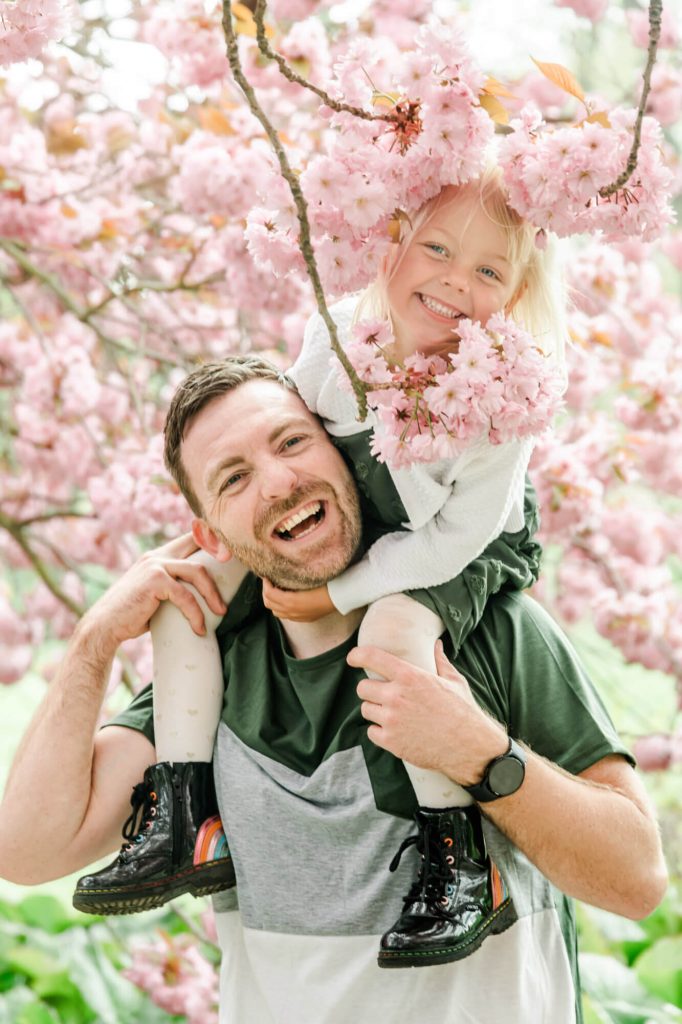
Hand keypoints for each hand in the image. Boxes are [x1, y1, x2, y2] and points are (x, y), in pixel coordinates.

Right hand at [81, 534, 227, 652]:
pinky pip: (185, 596)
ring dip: (212, 594)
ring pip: (197, 572)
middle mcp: (157, 555)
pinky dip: (195, 614)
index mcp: (159, 555)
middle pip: (199, 547)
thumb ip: (175, 587)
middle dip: (221, 555)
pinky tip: (199, 629)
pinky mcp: (154, 582)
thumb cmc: (133, 614)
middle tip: (238, 577)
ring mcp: (155, 566)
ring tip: (221, 612)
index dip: (212, 539)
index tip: (232, 553)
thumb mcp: (156, 595)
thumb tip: (203, 594)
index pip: (191, 538)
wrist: (105, 626)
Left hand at [261, 580, 334, 620]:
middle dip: (266, 593)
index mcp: (290, 601)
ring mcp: (296, 617)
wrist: (338, 598)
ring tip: (276, 591)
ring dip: (272, 601)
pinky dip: (280, 608)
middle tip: (269, 583)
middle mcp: (291, 611)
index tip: (267, 576)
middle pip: (268, 604)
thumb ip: (290, 580)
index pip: (269, 593)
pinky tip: (286, 599)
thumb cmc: (323, 585)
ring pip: (275, 612)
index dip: (265, 584)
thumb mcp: (304, 580)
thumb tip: (279, 576)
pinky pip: (285, 616)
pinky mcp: (302, 619)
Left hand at [348, 640, 507, 784]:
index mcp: (410, 676)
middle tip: (383, 695)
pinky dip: (379, 732)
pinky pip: (371, 732)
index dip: (357, 655)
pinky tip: (394, 731)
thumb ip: (440, 661)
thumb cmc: (463, 711)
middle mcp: (396, 696)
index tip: (353, 658)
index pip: (372, 657)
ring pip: (365, 709)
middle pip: (363, 687)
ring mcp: (391, 720)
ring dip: (375, 711)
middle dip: (371, 690)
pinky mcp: (390, 741)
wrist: (469, 747)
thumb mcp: (453, 681)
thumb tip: (437, 645)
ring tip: (392, 714)